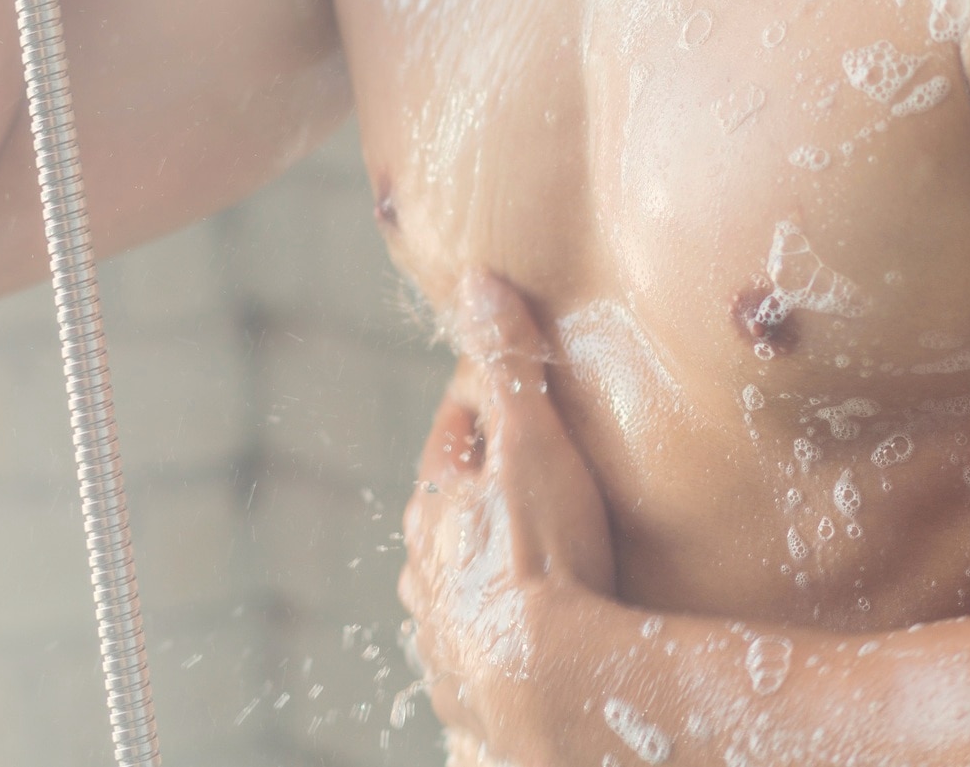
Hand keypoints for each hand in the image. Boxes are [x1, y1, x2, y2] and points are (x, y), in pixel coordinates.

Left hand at [400, 272, 617, 756]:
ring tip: (522, 572)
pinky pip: (472, 653)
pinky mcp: (461, 687)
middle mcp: (422, 570)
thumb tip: (479, 282)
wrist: (546, 682)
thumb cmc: (541, 554)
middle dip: (477, 499)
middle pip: (446, 517)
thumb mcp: (534, 441)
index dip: (478, 417)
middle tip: (523, 488)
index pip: (450, 441)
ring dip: (478, 574)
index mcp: (433, 505)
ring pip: (452, 587)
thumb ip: (511, 365)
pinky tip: (516, 648)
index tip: (502, 402)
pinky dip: (490, 640)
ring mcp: (438, 632)